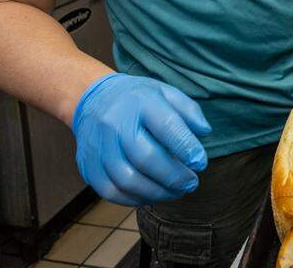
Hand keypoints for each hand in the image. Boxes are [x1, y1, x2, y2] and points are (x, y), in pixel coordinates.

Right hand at [72, 73, 210, 205]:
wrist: (92, 99)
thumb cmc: (137, 100)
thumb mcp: (165, 92)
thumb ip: (189, 111)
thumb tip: (205, 133)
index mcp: (141, 101)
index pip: (166, 126)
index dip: (186, 148)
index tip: (200, 163)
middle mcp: (116, 123)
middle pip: (146, 158)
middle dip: (174, 177)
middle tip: (191, 183)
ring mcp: (99, 146)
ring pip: (127, 180)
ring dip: (157, 193)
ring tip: (175, 192)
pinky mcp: (88, 165)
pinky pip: (111, 191)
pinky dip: (134, 199)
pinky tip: (151, 195)